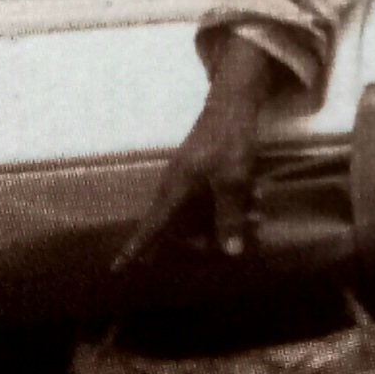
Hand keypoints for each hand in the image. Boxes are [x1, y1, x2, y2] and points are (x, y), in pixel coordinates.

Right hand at [116, 32, 281, 268]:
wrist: (232, 105)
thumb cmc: (228, 140)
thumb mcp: (234, 181)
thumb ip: (230, 217)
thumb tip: (229, 252)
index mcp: (175, 190)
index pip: (151, 226)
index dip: (135, 248)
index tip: (116, 268)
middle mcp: (176, 188)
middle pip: (183, 229)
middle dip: (210, 238)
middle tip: (241, 233)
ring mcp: (188, 181)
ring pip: (203, 217)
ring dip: (229, 219)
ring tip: (258, 213)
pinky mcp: (202, 175)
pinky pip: (212, 202)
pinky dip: (233, 204)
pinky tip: (257, 194)